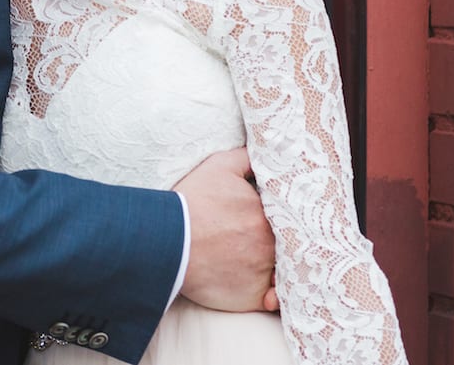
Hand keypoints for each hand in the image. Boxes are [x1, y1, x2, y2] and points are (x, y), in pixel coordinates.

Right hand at [173, 148, 277, 312]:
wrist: (165, 240)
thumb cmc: (191, 202)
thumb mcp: (219, 166)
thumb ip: (247, 157)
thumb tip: (265, 152)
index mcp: (266, 213)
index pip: (288, 217)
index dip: (285, 219)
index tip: (275, 220)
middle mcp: (270, 244)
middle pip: (287, 244)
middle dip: (284, 242)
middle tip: (268, 241)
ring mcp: (262, 272)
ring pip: (283, 271)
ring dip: (280, 267)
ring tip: (266, 263)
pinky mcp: (251, 297)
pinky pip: (272, 300)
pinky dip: (274, 298)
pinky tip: (271, 291)